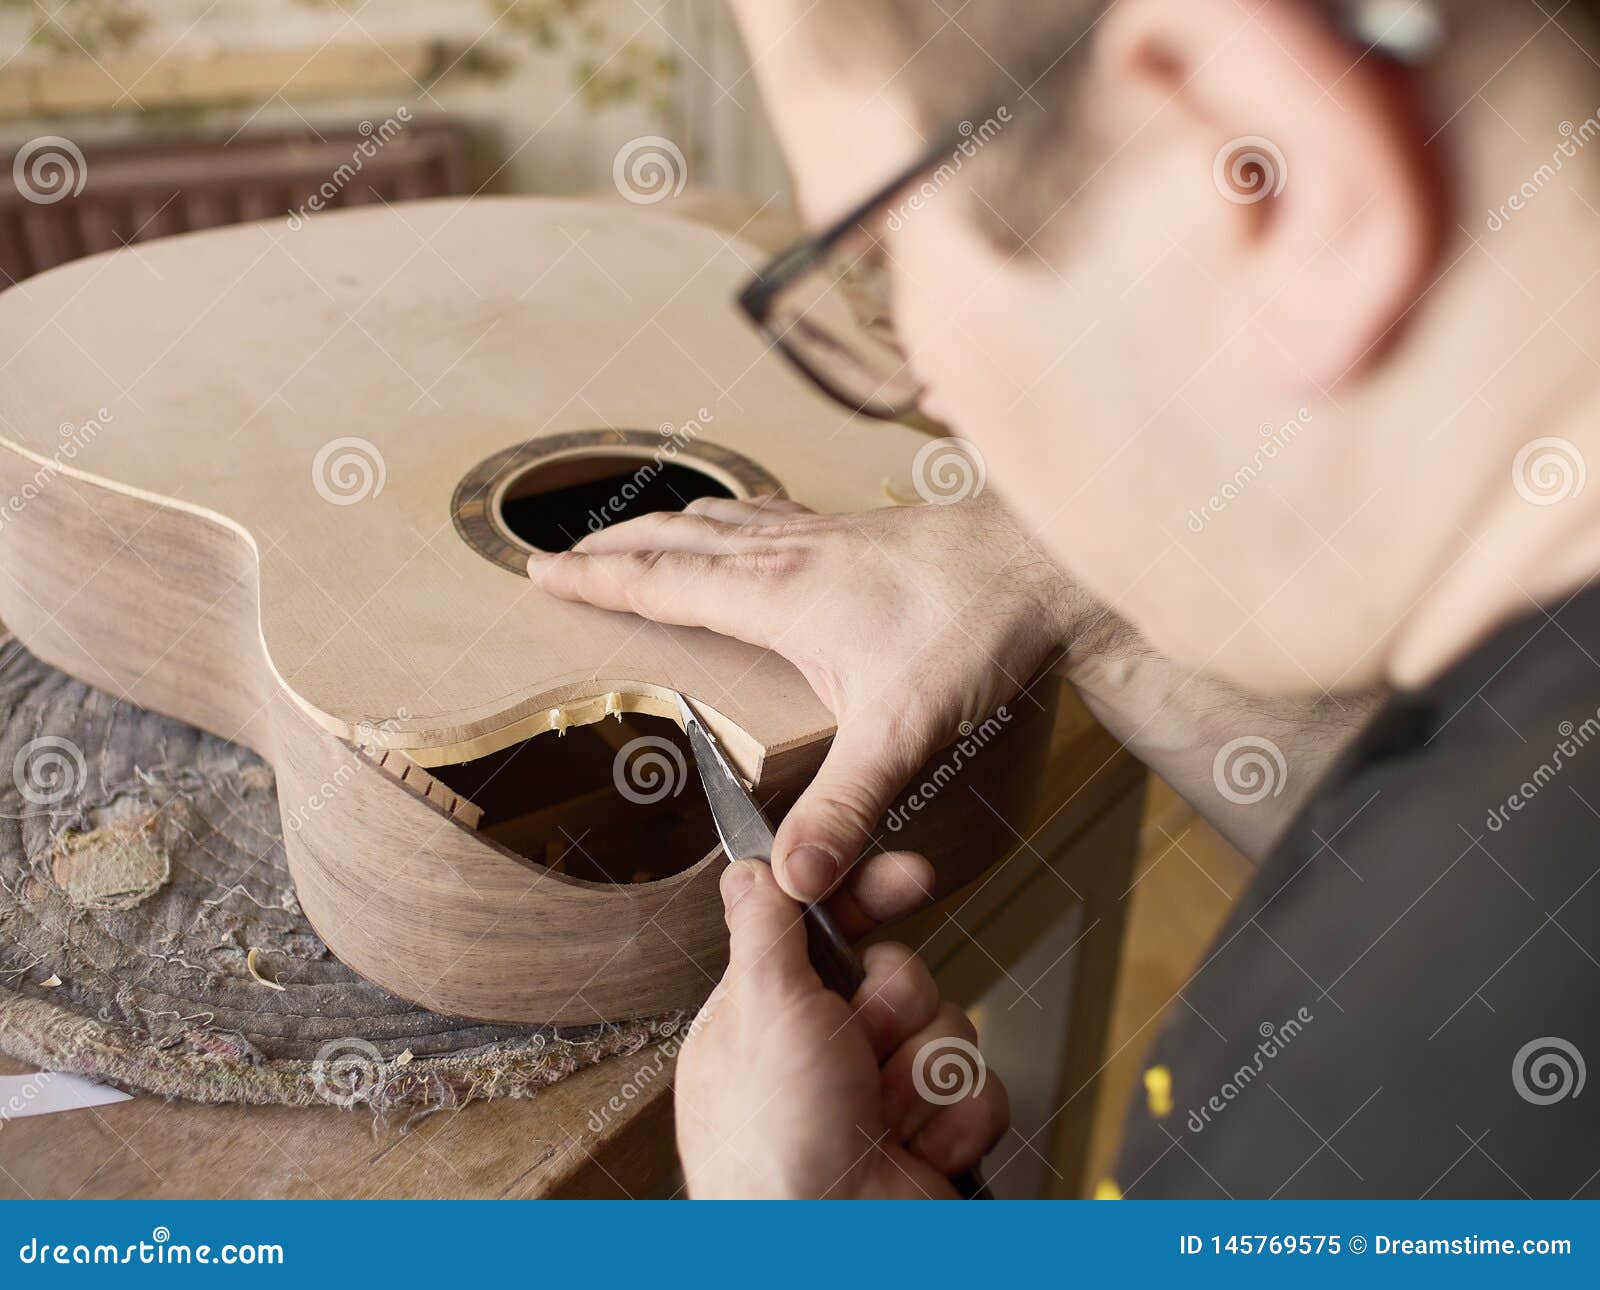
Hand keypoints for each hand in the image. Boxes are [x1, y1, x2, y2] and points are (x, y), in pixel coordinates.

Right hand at [527, 493, 1089, 900]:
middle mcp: (788, 553)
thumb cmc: (975, 629)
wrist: (1047, 564)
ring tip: (636, 531)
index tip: (539, 570)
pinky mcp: (861, 533)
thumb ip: (844, 806)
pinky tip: (750, 527)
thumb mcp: (902, 732)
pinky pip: (771, 515)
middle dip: (613, 545)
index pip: (661, 581)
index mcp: (774, 594)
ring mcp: (825, 535)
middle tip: (563, 552)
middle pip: (677, 537)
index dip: (595, 579)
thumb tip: (789, 878)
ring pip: (723, 519)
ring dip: (667, 524)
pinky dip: (732, 517)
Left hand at [676, 859, 1008, 1198]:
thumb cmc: (775, 1148)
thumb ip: (764, 926)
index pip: (826, 928)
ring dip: (920, 1072)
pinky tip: (913, 1152)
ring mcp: (880, 1097)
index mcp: (771, 1017)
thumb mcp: (761, 1009)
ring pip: (945, 1026)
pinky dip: (951, 1119)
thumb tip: (750, 867)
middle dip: (891, 1011)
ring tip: (879, 1115)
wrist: (834, 1252)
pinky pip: (977, 1085)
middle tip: (858, 1047)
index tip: (911, 875)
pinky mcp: (931, 1134)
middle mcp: (824, 1054)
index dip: (871, 895)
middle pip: (899, 973)